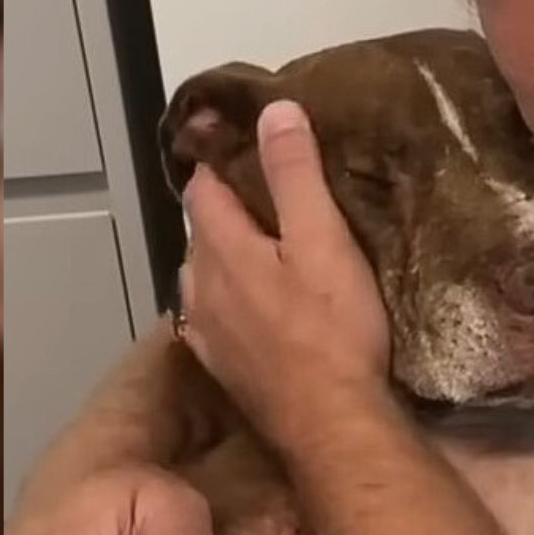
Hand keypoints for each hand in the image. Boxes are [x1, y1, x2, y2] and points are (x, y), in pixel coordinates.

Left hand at [178, 100, 390, 448]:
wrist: (331, 423)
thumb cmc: (333, 329)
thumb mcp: (324, 239)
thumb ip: (295, 173)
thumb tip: (274, 111)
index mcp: (221, 247)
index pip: (202, 187)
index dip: (221, 163)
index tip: (247, 148)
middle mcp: (200, 287)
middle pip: (201, 233)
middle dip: (228, 212)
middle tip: (272, 201)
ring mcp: (207, 332)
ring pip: (205, 278)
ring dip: (227, 260)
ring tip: (268, 254)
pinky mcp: (222, 368)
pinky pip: (214, 320)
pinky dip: (230, 304)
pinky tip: (255, 311)